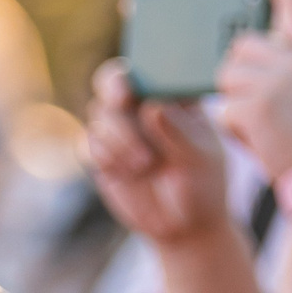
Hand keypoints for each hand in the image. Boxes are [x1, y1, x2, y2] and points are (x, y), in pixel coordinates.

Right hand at [84, 63, 231, 247]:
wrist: (186, 226)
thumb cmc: (204, 184)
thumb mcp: (201, 158)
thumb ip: (179, 132)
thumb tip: (152, 107)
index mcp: (173, 95)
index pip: (151, 66)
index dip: (138, 67)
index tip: (136, 82)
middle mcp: (142, 105)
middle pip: (112, 80)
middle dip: (113, 89)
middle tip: (123, 101)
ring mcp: (120, 128)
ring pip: (100, 113)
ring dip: (118, 136)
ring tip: (145, 164)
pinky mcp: (102, 154)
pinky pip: (88, 143)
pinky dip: (103, 155)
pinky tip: (126, 172)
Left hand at [215, 0, 291, 180]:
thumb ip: (291, 69)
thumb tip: (243, 53)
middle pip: (240, 48)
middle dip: (239, 76)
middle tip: (261, 109)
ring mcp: (276, 81)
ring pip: (226, 77)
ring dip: (233, 104)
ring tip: (263, 128)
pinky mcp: (256, 106)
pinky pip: (223, 110)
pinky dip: (233, 130)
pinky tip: (260, 141)